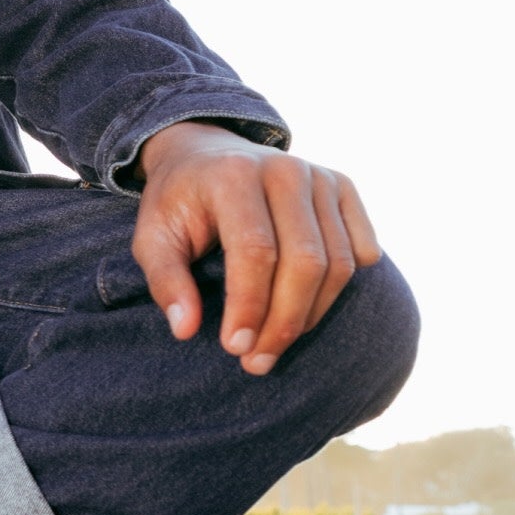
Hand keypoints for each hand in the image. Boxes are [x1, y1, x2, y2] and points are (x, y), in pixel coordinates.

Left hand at [133, 122, 381, 375]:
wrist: (205, 152)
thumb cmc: (178, 204)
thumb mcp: (152, 237)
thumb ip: (166, 281)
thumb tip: (185, 329)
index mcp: (234, 175)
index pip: (255, 251)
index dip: (250, 306)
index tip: (235, 348)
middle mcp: (285, 170)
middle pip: (306, 261)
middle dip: (284, 321)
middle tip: (257, 362)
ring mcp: (321, 176)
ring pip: (339, 263)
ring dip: (311, 315)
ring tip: (276, 345)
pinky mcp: (344, 187)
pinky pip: (362, 250)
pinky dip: (340, 288)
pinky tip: (306, 310)